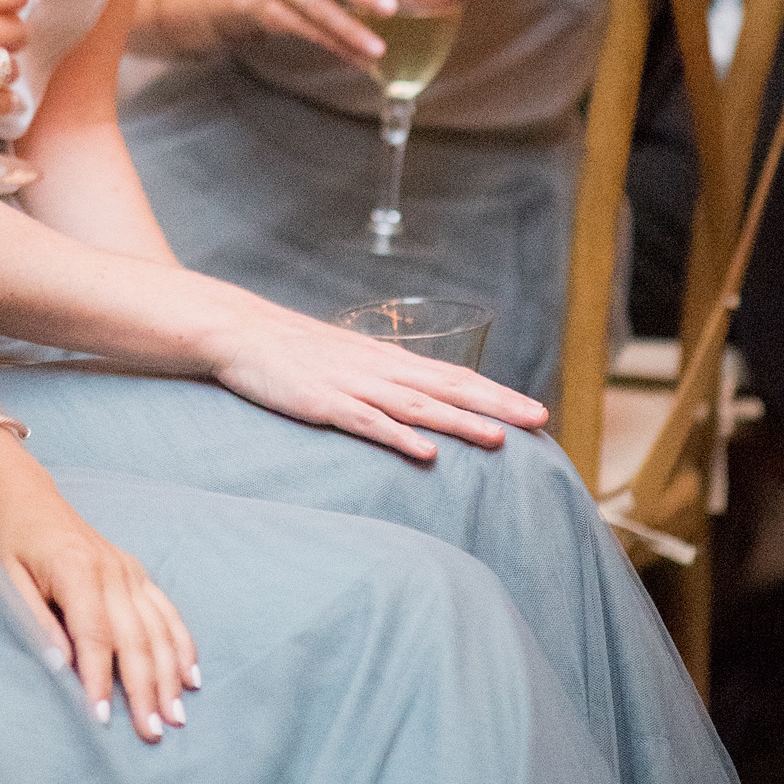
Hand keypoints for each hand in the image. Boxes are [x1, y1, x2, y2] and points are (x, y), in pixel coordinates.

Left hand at [0, 431, 198, 741]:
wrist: (23, 491)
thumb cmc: (8, 537)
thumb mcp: (5, 578)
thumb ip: (35, 620)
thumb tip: (60, 667)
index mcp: (75, 569)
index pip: (93, 636)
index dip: (98, 680)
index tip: (103, 722)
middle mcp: (111, 570)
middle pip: (135, 638)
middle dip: (144, 689)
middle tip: (152, 733)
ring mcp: (128, 569)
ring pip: (158, 628)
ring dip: (170, 674)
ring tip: (176, 716)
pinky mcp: (134, 571)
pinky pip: (166, 610)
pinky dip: (181, 644)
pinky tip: (191, 675)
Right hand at [208, 296, 547, 461]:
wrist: (243, 331)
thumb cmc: (295, 351)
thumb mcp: (348, 361)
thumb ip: (382, 380)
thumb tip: (418, 407)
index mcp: (388, 360)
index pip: (455, 376)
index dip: (497, 393)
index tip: (537, 410)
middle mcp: (380, 368)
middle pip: (448, 387)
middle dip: (497, 404)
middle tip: (540, 421)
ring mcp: (354, 385)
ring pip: (417, 404)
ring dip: (459, 421)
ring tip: (498, 438)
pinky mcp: (325, 402)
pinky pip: (369, 422)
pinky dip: (399, 436)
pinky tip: (426, 452)